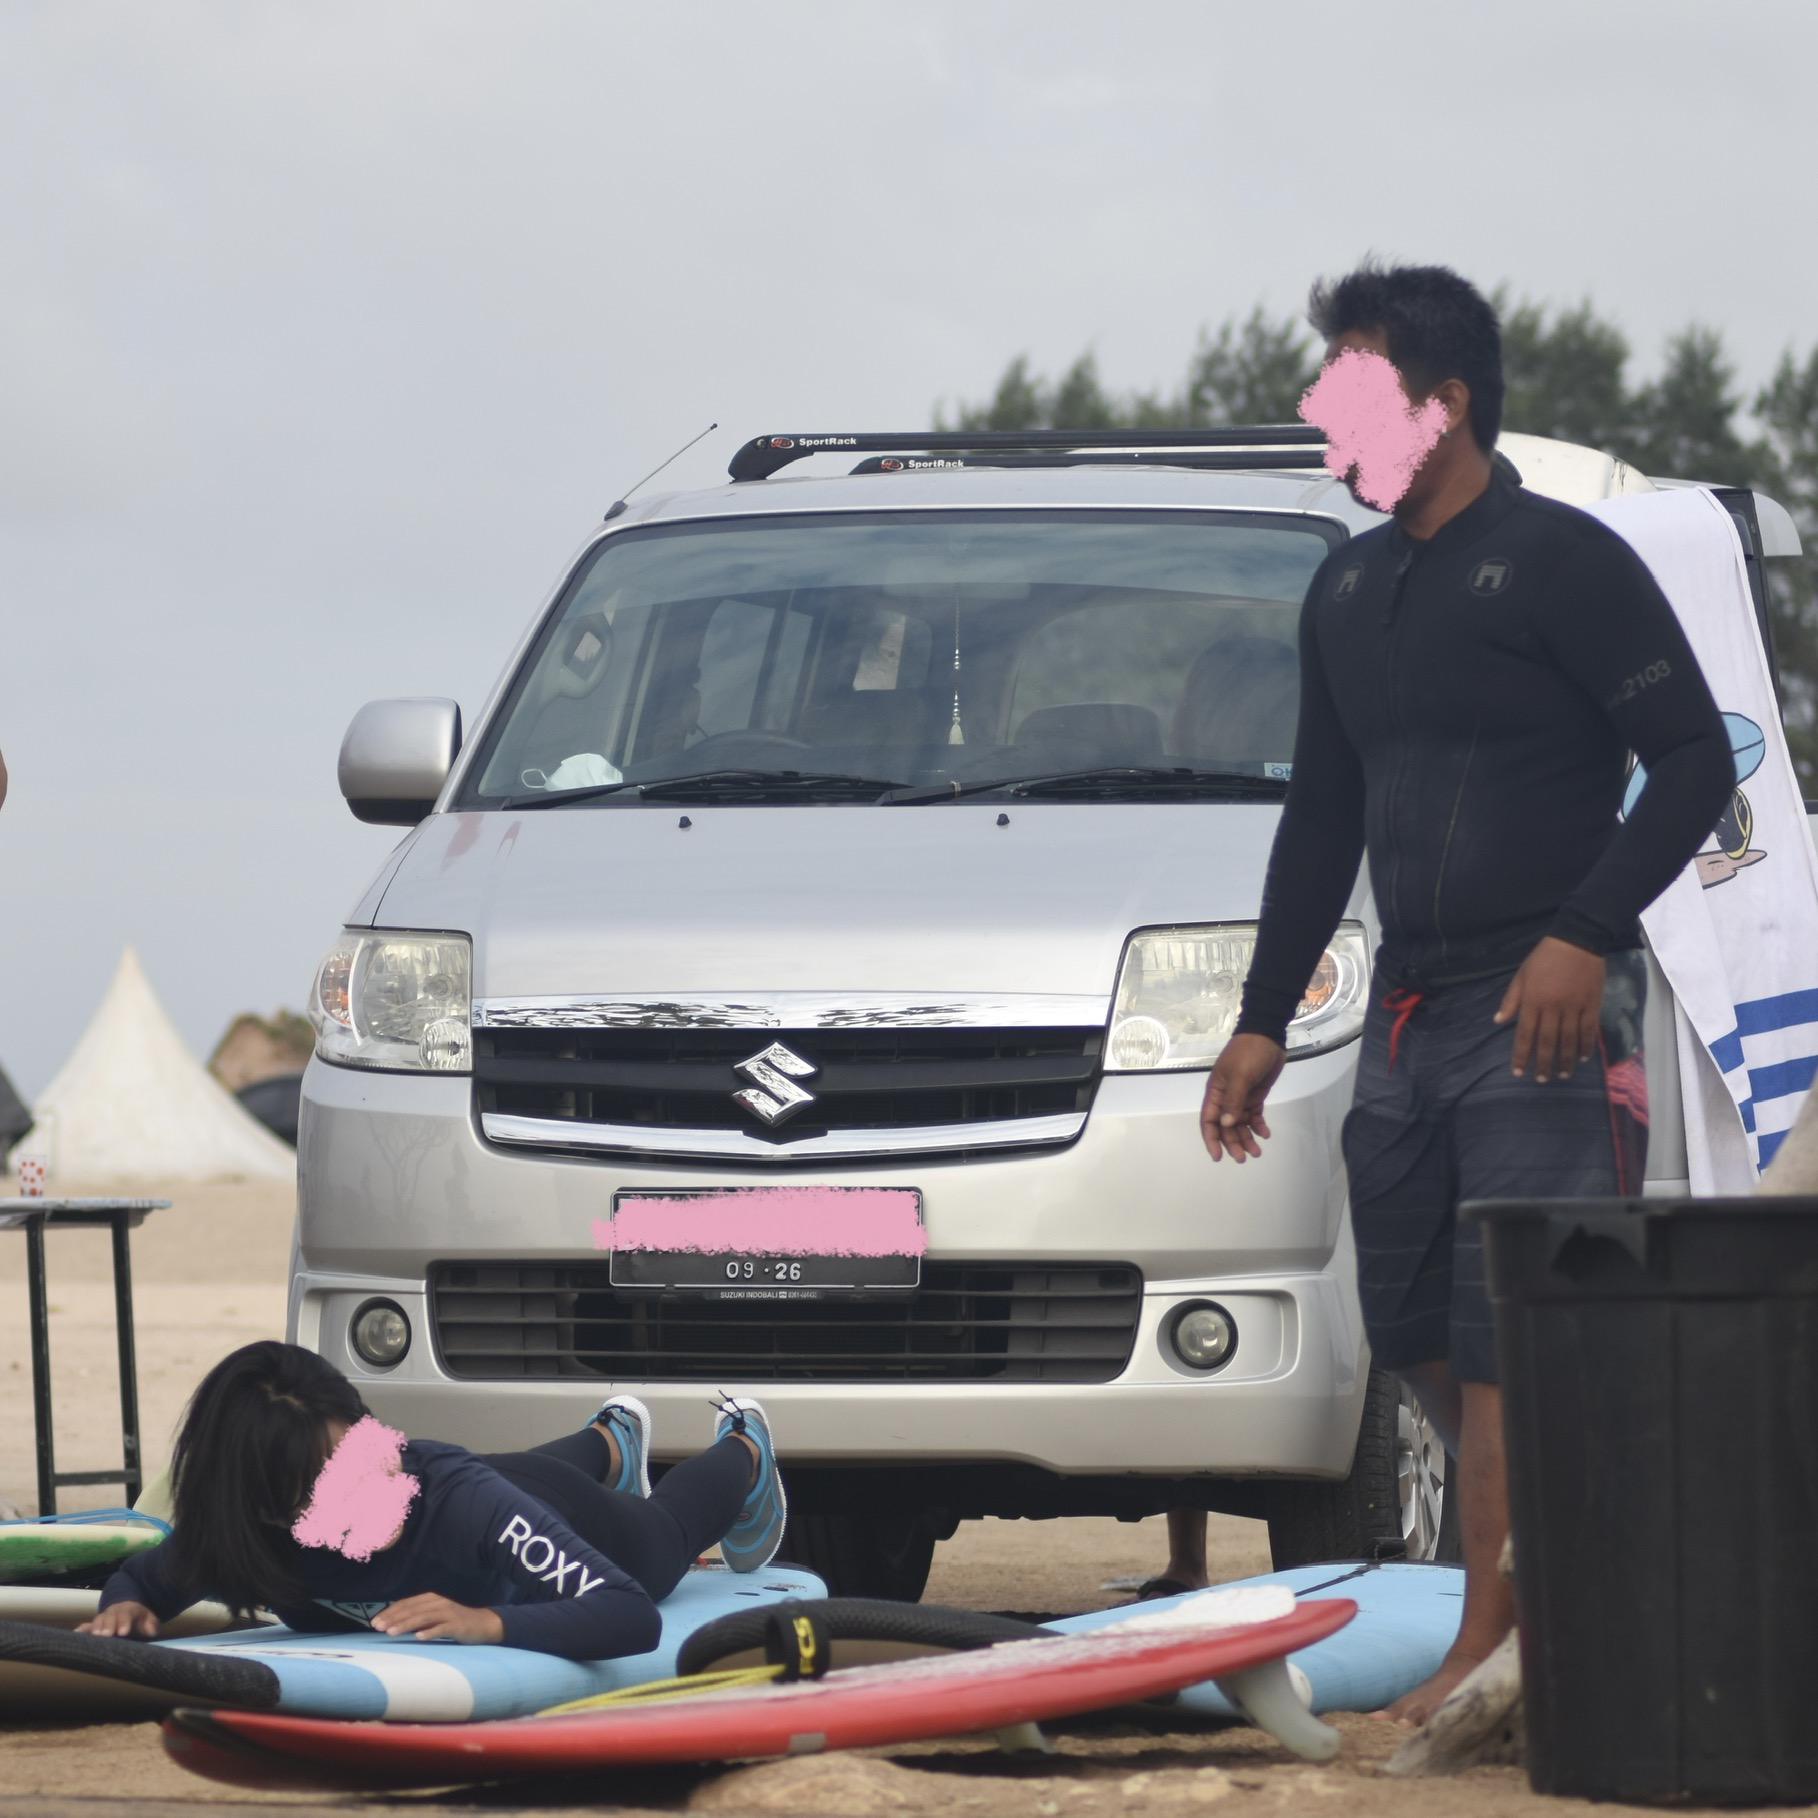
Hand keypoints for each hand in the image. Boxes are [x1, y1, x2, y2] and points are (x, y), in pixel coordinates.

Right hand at [79, 1600, 158, 1637]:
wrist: (126, 1606)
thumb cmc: (138, 1617)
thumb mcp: (149, 1618)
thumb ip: (151, 1623)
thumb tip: (152, 1631)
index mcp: (128, 1610)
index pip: (127, 1614)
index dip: (124, 1622)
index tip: (123, 1632)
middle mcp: (114, 1612)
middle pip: (110, 1617)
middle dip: (107, 1625)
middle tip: (105, 1635)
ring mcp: (103, 1618)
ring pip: (98, 1620)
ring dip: (95, 1628)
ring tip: (94, 1637)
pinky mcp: (94, 1625)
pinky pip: (86, 1626)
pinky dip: (81, 1630)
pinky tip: (75, 1635)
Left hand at [372, 1593, 504, 1643]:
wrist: (483, 1624)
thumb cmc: (454, 1622)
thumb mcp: (434, 1616)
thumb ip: (418, 1617)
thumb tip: (392, 1624)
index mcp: (431, 1599)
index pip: (406, 1604)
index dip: (390, 1612)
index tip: (374, 1622)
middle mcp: (438, 1603)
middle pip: (412, 1609)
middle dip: (393, 1618)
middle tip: (377, 1627)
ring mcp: (448, 1613)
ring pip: (423, 1618)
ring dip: (405, 1624)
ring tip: (390, 1632)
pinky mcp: (457, 1625)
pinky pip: (441, 1628)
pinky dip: (429, 1632)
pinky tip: (418, 1637)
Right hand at [1200, 1034, 1286, 1161]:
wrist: (1267, 1037)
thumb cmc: (1248, 1055)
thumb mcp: (1240, 1076)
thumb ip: (1233, 1101)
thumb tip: (1226, 1125)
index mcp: (1216, 1092)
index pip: (1209, 1120)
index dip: (1212, 1139)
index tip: (1218, 1156)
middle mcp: (1226, 1098)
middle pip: (1226, 1127)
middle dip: (1233, 1143)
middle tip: (1244, 1158)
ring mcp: (1241, 1098)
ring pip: (1240, 1124)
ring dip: (1247, 1138)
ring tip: (1257, 1152)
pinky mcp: (1255, 1096)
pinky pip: (1254, 1116)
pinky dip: (1258, 1126)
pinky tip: (1265, 1134)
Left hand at [1495, 937, 1604, 1080]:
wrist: (1577, 941)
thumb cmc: (1544, 958)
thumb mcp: (1521, 975)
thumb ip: (1511, 1000)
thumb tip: (1498, 1021)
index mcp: (1532, 1001)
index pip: (1524, 1034)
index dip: (1521, 1055)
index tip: (1519, 1072)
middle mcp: (1552, 1008)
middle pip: (1547, 1042)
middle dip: (1543, 1063)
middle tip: (1542, 1079)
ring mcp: (1574, 1008)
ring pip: (1569, 1040)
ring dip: (1565, 1060)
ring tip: (1562, 1074)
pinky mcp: (1592, 1005)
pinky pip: (1588, 1031)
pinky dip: (1585, 1046)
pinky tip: (1581, 1058)